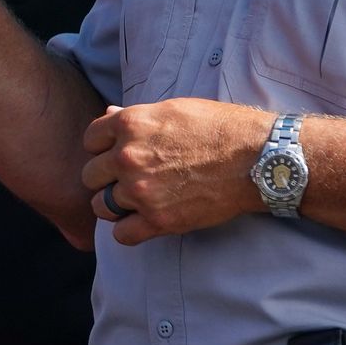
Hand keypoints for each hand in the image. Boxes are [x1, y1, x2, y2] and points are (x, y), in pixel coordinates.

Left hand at [80, 99, 270, 244]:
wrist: (255, 158)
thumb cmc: (219, 128)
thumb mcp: (173, 109)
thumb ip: (136, 116)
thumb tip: (109, 113)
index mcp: (130, 124)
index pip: (90, 140)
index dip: (103, 147)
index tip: (117, 153)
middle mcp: (127, 157)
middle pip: (90, 175)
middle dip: (106, 178)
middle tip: (128, 179)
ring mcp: (140, 190)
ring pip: (101, 206)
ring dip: (115, 206)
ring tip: (135, 201)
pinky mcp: (158, 219)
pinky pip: (121, 235)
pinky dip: (129, 231)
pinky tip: (144, 221)